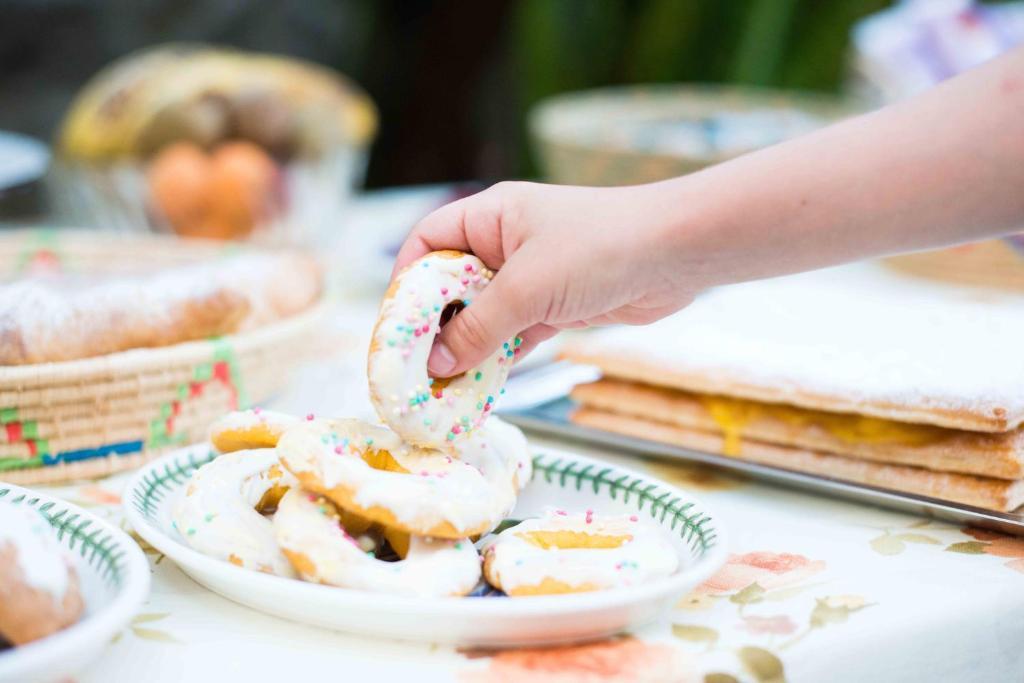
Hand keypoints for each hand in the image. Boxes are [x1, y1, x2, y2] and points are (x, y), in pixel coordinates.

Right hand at [392, 181, 704, 376]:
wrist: (677, 254)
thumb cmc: (599, 249)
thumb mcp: (527, 288)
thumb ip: (477, 328)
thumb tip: (435, 364)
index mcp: (490, 216)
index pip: (428, 243)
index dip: (406, 283)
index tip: (396, 328)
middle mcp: (504, 243)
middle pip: (450, 285)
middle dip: (432, 327)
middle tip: (415, 370)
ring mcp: (530, 276)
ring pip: (482, 316)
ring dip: (465, 350)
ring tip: (441, 389)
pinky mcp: (555, 306)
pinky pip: (512, 335)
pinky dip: (496, 358)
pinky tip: (479, 387)